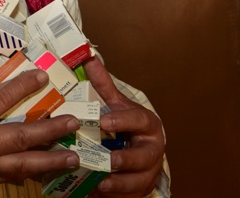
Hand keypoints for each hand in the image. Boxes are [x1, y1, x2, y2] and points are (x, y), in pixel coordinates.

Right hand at [0, 38, 79, 185]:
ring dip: (50, 160)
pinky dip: (27, 175)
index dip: (25, 86)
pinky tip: (42, 173)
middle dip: (51, 129)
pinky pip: (9, 179)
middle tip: (73, 122)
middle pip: (23, 135)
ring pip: (23, 164)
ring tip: (73, 158)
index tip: (43, 76)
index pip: (4, 98)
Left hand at [84, 57, 164, 196]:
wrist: (136, 149)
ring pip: (139, 181)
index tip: (103, 121)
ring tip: (102, 182)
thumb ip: (103, 85)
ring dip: (120, 183)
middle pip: (144, 156)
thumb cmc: (123, 124)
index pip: (139, 120)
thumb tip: (88, 56)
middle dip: (126, 160)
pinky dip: (115, 195)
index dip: (123, 120)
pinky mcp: (139, 189)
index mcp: (147, 124)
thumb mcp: (115, 104)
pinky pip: (129, 195)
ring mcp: (148, 171)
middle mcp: (152, 149)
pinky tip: (98, 192)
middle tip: (108, 160)